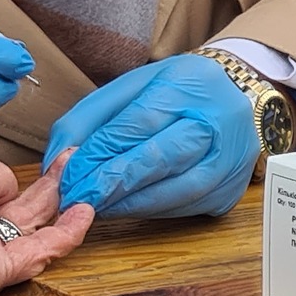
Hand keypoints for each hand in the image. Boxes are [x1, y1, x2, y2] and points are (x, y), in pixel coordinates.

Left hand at [44, 53, 257, 218]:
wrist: (237, 95)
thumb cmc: (176, 90)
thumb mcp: (132, 86)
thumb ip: (90, 118)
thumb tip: (58, 159)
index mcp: (189, 86)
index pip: (139, 123)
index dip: (101, 151)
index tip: (69, 172)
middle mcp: (217, 123)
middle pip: (160, 158)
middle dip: (111, 182)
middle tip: (76, 197)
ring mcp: (230, 160)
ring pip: (175, 190)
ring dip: (128, 203)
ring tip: (94, 206)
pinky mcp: (230, 191)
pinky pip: (185, 207)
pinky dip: (150, 210)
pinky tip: (124, 207)